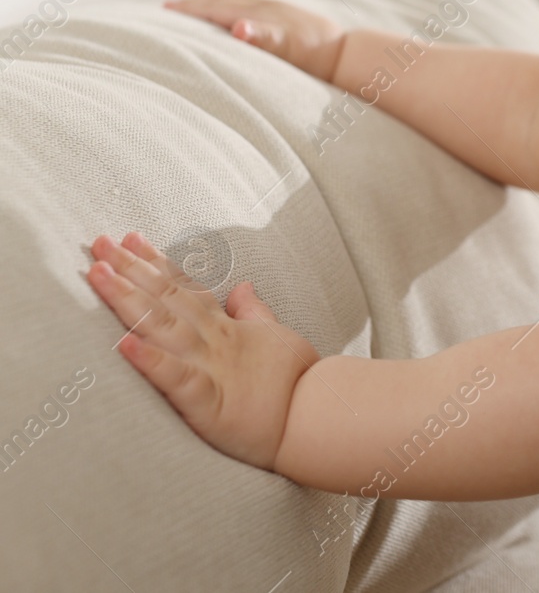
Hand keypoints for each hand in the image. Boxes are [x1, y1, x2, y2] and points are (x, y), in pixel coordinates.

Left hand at [86, 232, 319, 471]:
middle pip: (166, 298)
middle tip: (100, 243)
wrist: (318, 419)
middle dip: (130, 269)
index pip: (186, 288)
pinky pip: (177, 379)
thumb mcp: (277, 338)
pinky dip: (151, 361)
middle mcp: (214, 341)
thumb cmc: (297, 384)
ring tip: (100, 276)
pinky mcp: (208, 404)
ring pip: (164, 327)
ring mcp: (211, 368)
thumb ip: (254, 312)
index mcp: (227, 329)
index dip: (156, 263)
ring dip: (129, 300)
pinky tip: (125, 344)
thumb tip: (242, 285)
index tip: (130, 239)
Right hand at [165, 0, 345, 81]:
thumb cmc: (315, 56)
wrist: (347, 54)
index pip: (217, 8)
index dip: (191, 10)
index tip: (165, 11)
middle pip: (224, 0)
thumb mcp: (288, 49)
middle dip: (196, 3)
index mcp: (259, 15)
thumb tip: (238, 28)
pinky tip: (233, 14)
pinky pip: (251, 5)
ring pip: (237, 0)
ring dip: (213, 2)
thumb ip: (263, 38)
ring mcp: (277, 9)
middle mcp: (266, 7)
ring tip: (194, 7)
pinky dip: (233, 6)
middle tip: (168, 8)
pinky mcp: (287, 15)